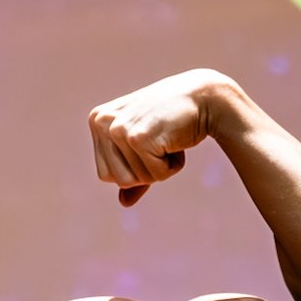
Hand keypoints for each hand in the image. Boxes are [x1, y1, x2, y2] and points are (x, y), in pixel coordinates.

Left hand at [89, 69, 233, 205]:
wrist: (203, 97)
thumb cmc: (174, 119)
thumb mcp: (147, 143)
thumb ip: (133, 171)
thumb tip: (123, 203)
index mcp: (97, 120)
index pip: (106, 174)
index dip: (133, 169)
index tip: (149, 143)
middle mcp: (101, 122)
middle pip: (119, 180)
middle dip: (146, 171)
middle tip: (159, 142)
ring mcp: (118, 129)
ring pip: (135, 180)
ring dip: (160, 168)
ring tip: (167, 140)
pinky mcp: (137, 138)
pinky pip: (156, 176)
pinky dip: (173, 166)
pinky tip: (176, 140)